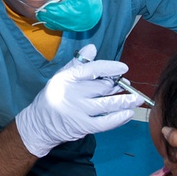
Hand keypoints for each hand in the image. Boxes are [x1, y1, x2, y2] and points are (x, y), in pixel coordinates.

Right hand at [15, 46, 142, 156]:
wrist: (39, 124)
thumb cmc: (52, 97)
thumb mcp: (61, 77)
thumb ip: (78, 63)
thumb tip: (92, 48)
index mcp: (67, 78)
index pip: (92, 69)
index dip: (110, 67)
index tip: (124, 68)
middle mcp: (73, 94)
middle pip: (102, 87)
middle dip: (117, 86)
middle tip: (127, 86)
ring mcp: (78, 111)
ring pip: (107, 104)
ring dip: (125, 102)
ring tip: (137, 99)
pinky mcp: (83, 127)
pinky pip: (105, 122)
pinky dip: (119, 118)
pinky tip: (128, 114)